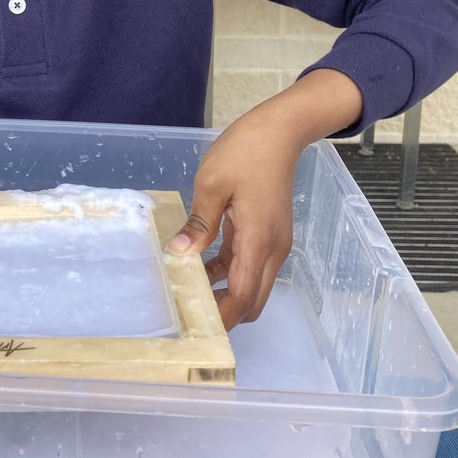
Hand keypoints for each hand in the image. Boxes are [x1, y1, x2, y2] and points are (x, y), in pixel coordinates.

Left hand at [165, 69, 363, 329]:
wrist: (279, 130)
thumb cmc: (245, 152)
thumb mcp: (212, 185)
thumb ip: (198, 223)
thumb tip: (179, 253)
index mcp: (259, 240)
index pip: (243, 297)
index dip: (222, 317)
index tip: (196, 326)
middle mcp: (273, 248)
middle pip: (253, 299)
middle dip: (225, 312)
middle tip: (189, 313)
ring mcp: (274, 241)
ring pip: (252, 283)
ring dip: (226, 291)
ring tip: (188, 289)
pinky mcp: (269, 232)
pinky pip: (250, 263)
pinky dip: (230, 271)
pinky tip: (200, 264)